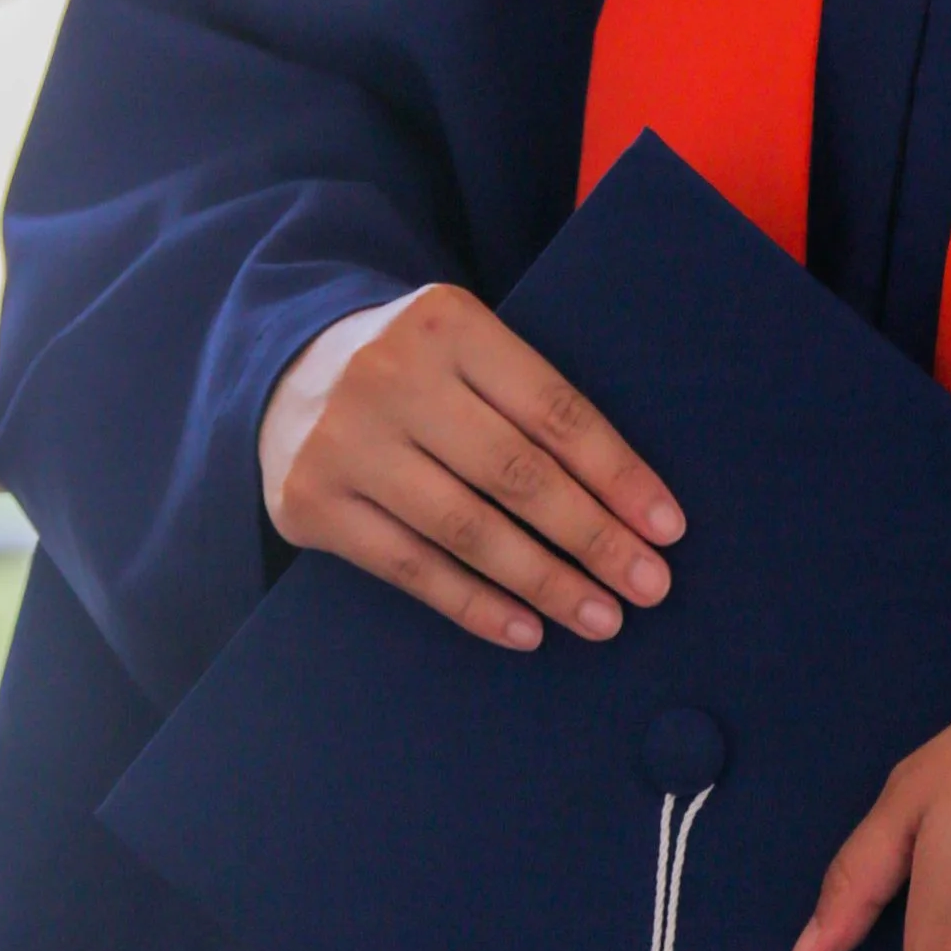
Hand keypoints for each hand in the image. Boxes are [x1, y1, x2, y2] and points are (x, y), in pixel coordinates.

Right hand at [270, 283, 682, 651]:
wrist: (284, 372)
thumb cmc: (415, 368)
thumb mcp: (468, 347)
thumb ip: (528, 399)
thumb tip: (626, 498)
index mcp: (449, 323)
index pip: (553, 410)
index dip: (616, 473)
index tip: (666, 527)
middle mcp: (392, 376)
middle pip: (515, 473)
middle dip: (593, 537)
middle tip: (649, 585)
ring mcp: (344, 442)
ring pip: (466, 529)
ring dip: (544, 582)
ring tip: (600, 616)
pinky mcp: (309, 503)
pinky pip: (410, 567)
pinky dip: (474, 605)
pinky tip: (526, 628)